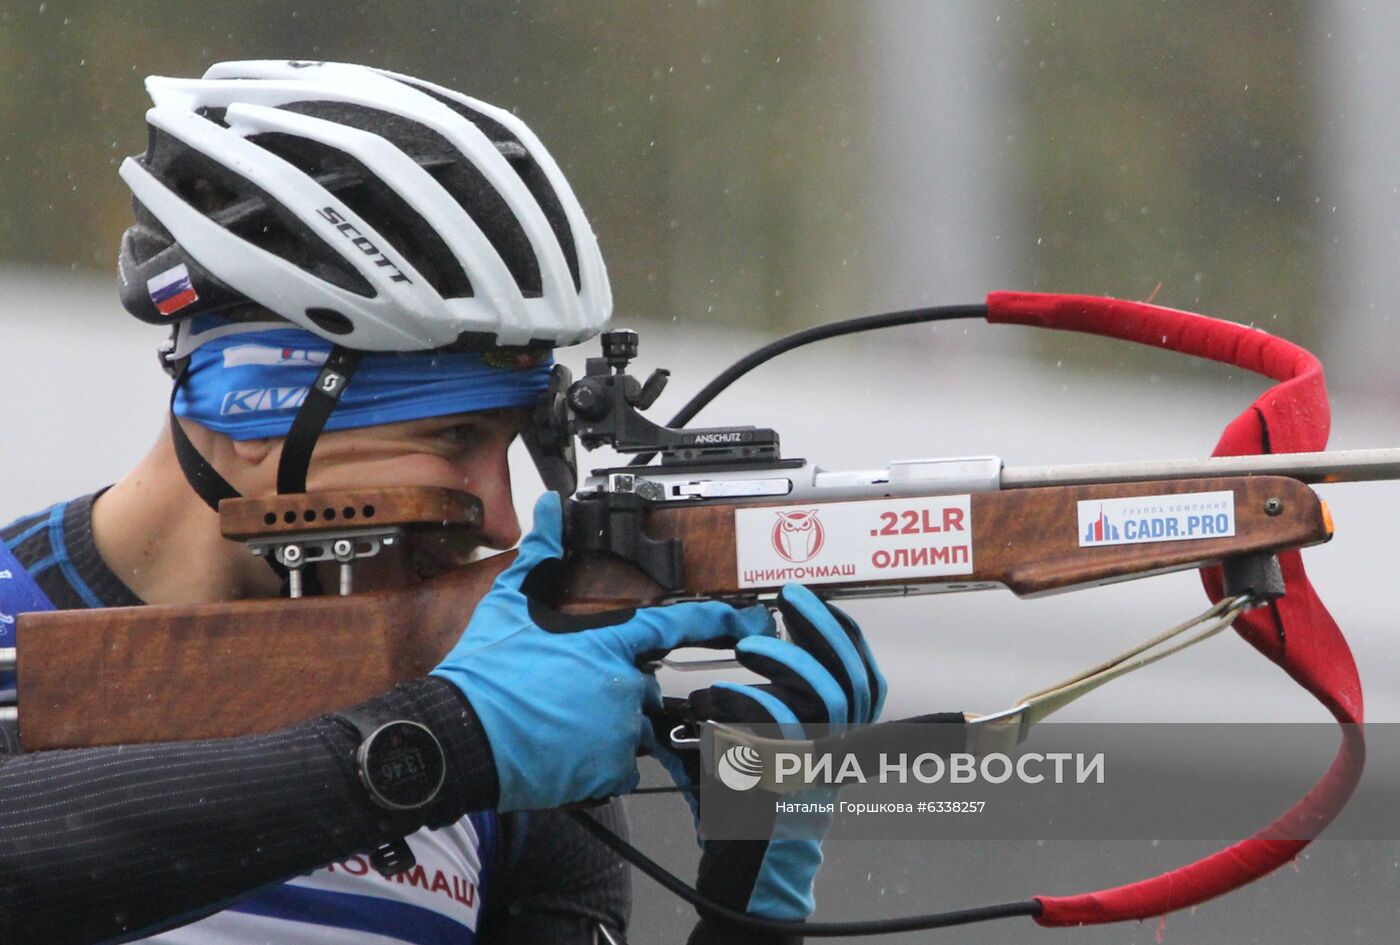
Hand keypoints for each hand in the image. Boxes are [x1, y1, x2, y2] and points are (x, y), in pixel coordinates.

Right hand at [431, 492, 773, 811]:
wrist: (460, 738)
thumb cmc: (485, 675)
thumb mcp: (510, 602)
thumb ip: (541, 554)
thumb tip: (550, 511)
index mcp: (607, 641)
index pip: (677, 625)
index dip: (720, 621)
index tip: (749, 620)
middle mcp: (622, 685)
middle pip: (644, 682)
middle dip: (615, 686)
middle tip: (569, 693)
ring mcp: (619, 729)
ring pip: (631, 724)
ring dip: (604, 723)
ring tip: (558, 722)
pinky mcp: (607, 768)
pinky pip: (617, 762)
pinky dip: (596, 758)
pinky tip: (561, 747)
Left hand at [652, 584, 885, 938]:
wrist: (753, 871)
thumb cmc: (759, 806)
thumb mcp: (784, 748)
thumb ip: (789, 705)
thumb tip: (774, 650)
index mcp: (847, 738)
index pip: (862, 673)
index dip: (842, 631)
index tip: (812, 600)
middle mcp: (841, 750)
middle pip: (850, 675)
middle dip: (820, 627)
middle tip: (787, 596)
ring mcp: (817, 765)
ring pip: (822, 697)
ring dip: (785, 661)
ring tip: (749, 644)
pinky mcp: (786, 780)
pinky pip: (776, 730)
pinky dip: (747, 704)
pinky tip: (720, 693)